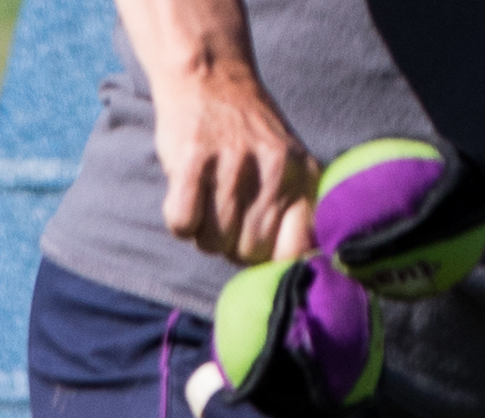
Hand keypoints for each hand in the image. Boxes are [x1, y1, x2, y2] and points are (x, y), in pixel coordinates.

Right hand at [141, 35, 315, 260]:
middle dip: (232, 247)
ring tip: (207, 202)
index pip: (296, 252)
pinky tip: (187, 197)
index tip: (260, 253)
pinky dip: (180, 222)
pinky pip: (182, 223)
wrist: (212, 77)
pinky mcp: (193, 159)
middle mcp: (276, 171)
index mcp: (304, 177)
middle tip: (227, 217)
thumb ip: (295, 213)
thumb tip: (290, 272)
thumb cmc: (249, 135)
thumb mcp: (289, 167)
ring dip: (203, 233)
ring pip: (212, 243)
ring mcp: (234, 164)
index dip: (272, 264)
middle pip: (247, 253)